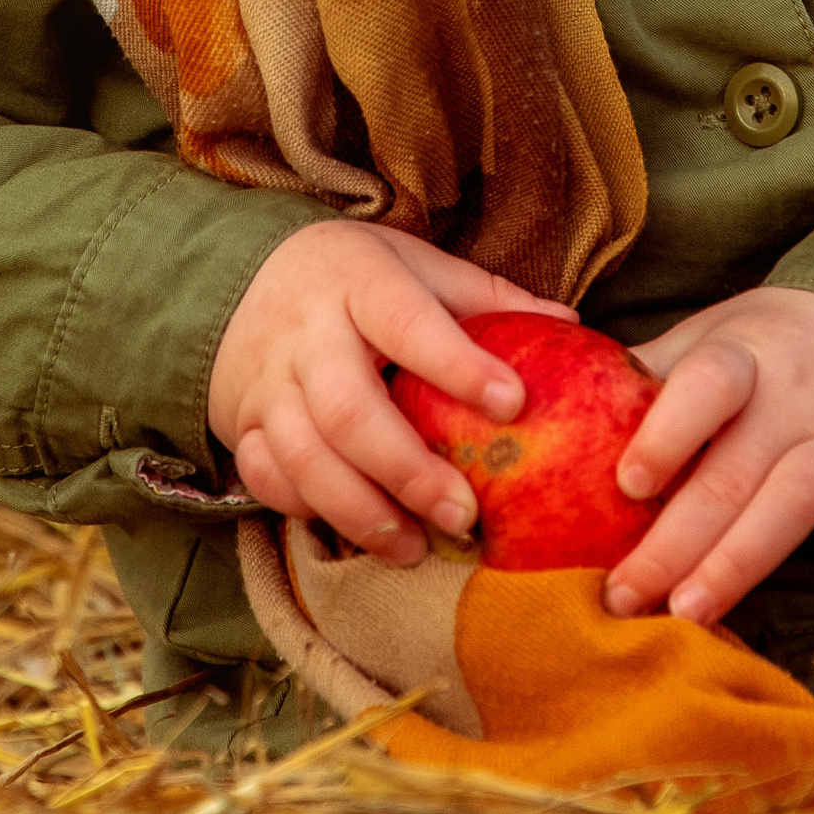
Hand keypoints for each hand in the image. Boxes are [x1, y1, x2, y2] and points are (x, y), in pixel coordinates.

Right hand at [207, 223, 574, 563]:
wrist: (243, 277)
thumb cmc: (355, 279)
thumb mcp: (416, 265)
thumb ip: (485, 297)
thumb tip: (570, 323)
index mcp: (361, 282)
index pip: (407, 321)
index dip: (457, 363)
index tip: (512, 403)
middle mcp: (309, 333)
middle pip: (350, 410)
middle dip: (408, 471)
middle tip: (465, 516)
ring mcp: (270, 380)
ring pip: (303, 456)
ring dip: (360, 511)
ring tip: (414, 547)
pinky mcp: (244, 421)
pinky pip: (265, 475)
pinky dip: (304, 508)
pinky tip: (354, 527)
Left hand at [600, 291, 813, 628]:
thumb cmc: (766, 348)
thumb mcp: (706, 340)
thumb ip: (646, 379)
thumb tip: (549, 413)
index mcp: (740, 358)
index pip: (703, 387)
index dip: (666, 433)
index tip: (627, 484)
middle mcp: (792, 394)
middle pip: (733, 470)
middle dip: (675, 541)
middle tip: (625, 595)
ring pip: (794, 497)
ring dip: (743, 559)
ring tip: (690, 610)